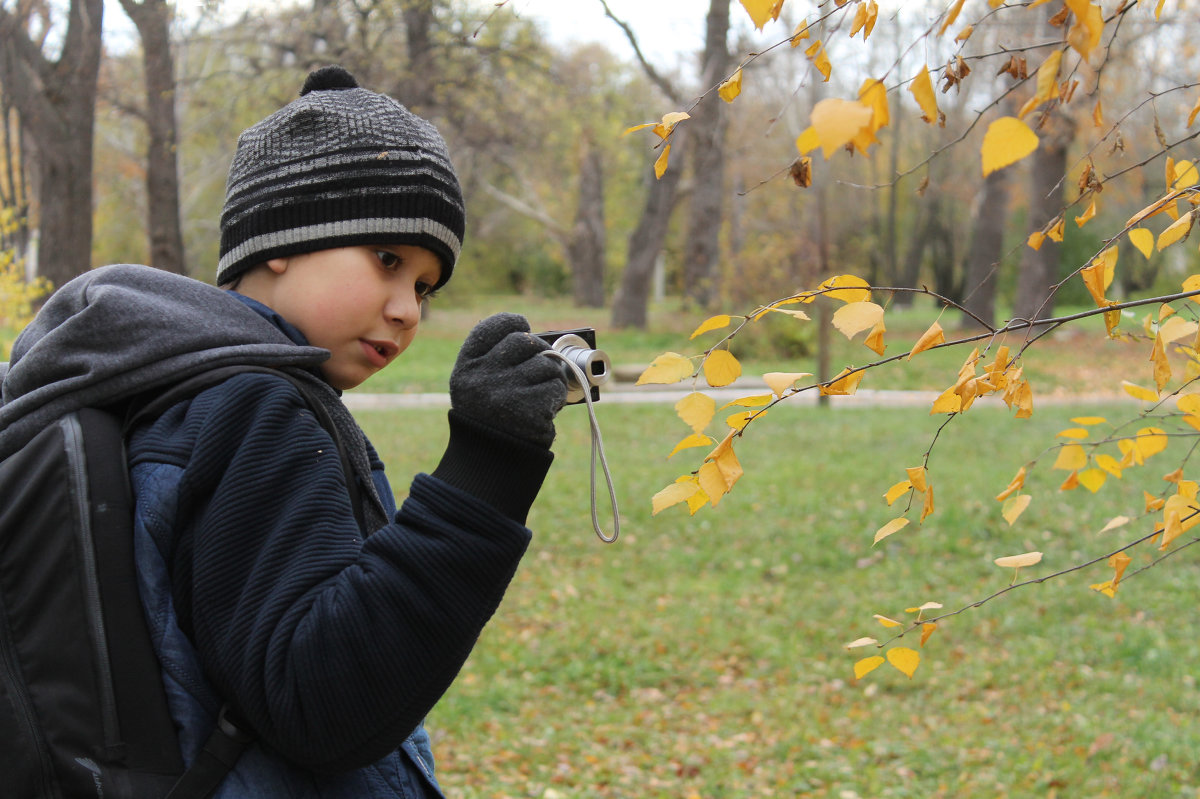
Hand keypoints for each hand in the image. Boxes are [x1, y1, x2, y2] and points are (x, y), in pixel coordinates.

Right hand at [448, 313, 567, 446]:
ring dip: (552, 378)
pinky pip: (556, 387)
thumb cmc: (491, 417)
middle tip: (542, 367)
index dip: (513, 323)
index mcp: (467, 367)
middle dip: (540, 351)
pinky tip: (545, 409)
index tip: (524, 327)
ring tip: (541, 395)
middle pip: (525, 341)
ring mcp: (506, 392)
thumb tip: (541, 340)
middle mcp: (482, 376)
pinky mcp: (529, 409)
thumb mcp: (478, 385)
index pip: (492, 327)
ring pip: (546, 364)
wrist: (490, 462)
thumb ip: (498, 359)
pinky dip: (557, 397)